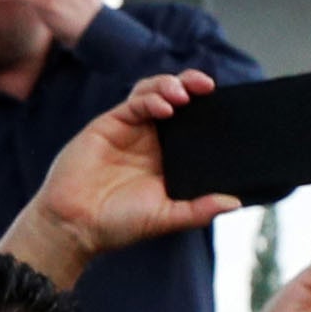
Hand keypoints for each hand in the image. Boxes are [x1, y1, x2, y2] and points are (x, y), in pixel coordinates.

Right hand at [3, 70, 238, 285]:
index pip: (192, 122)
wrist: (76, 226)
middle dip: (192, 84)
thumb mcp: (167, 217)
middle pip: (175, 98)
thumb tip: (234, 203)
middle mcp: (149, 140)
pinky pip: (133, 103)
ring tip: (184, 93)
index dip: (207, 108)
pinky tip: (164, 107)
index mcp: (167, 157)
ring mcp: (129, 130)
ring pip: (153, 92)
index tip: (225, 104)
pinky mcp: (107, 126)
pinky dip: (150, 99)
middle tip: (207, 86)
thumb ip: (199, 209)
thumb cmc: (118, 225)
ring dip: (170, 85)